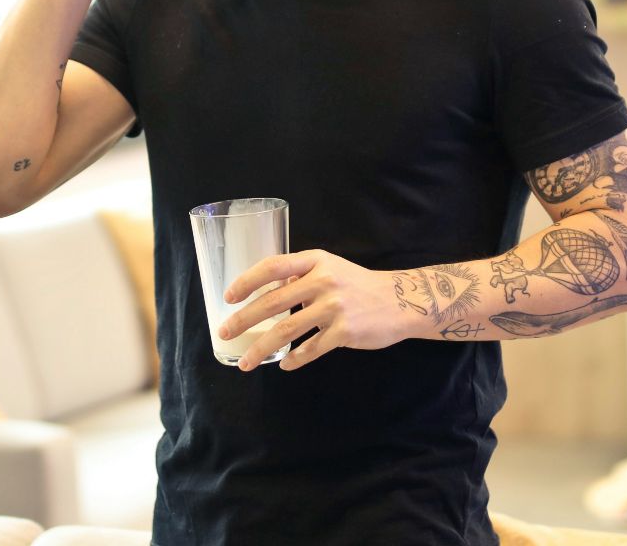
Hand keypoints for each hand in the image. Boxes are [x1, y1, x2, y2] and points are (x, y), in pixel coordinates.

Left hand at [219, 249, 415, 371]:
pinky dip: (295, 359)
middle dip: (244, 320)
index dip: (247, 281)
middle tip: (225, 333)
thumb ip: (301, 277)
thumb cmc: (358, 285)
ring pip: (287, 330)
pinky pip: (311, 349)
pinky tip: (284, 365)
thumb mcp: (330, 268)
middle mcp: (323, 281)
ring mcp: (335, 307)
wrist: (401, 301)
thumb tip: (267, 292)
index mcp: (316, 261)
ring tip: (246, 362)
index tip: (229, 297)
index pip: (273, 266)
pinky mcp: (345, 332)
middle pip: (273, 301)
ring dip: (262, 348)